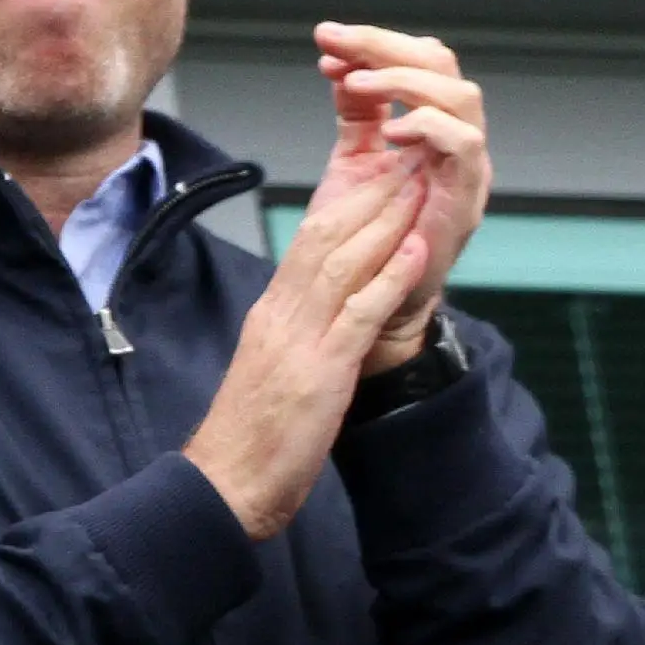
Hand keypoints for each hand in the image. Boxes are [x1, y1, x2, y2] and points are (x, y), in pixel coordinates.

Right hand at [182, 156, 431, 539]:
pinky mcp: (320, 374)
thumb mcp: (273, 370)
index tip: (382, 175)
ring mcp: (300, 342)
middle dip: (371, 195)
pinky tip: (417, 250)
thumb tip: (325, 312)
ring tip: (418, 185)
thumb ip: (298, 333)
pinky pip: (358, 314)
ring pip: (343, 263)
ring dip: (386, 221)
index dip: (349, 203)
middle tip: (408, 158)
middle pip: (326, 237)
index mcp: (272, 313)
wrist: (225, 485)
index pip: (310, 241)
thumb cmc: (249, 437)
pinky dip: (390, 278)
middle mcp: (282, 316)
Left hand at [310, 23, 489, 373]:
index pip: (418, 59)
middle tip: (338, 44)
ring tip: (356, 86)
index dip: (374, 44)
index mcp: (430, 123)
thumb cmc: (369, 235)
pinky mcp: (465, 197)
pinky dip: (429, 126)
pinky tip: (391, 129)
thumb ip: (357, 114)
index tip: (326, 41)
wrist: (374, 300)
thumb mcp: (355, 160)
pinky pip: (464, 144)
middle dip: (385, 46)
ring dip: (404, 81)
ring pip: (459, 95)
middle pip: (441, 64)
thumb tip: (339, 63)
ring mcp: (465, 166)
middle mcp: (455, 137)